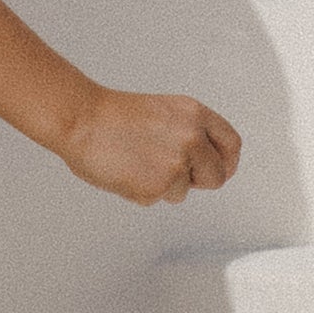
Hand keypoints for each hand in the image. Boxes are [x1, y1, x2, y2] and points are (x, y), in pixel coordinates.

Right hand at [57, 84, 241, 205]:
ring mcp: (176, 165)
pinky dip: (141, 192)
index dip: (226, 162)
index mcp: (195, 115)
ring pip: (182, 191)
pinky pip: (157, 200)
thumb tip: (203, 163)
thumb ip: (190, 132)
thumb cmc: (113, 116)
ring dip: (163, 186)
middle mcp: (192, 139)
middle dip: (198, 181)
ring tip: (136, 163)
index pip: (231, 145)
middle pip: (216, 176)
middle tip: (173, 174)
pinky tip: (126, 172)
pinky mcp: (157, 187)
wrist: (82, 120)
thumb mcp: (165, 112)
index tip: (219, 170)